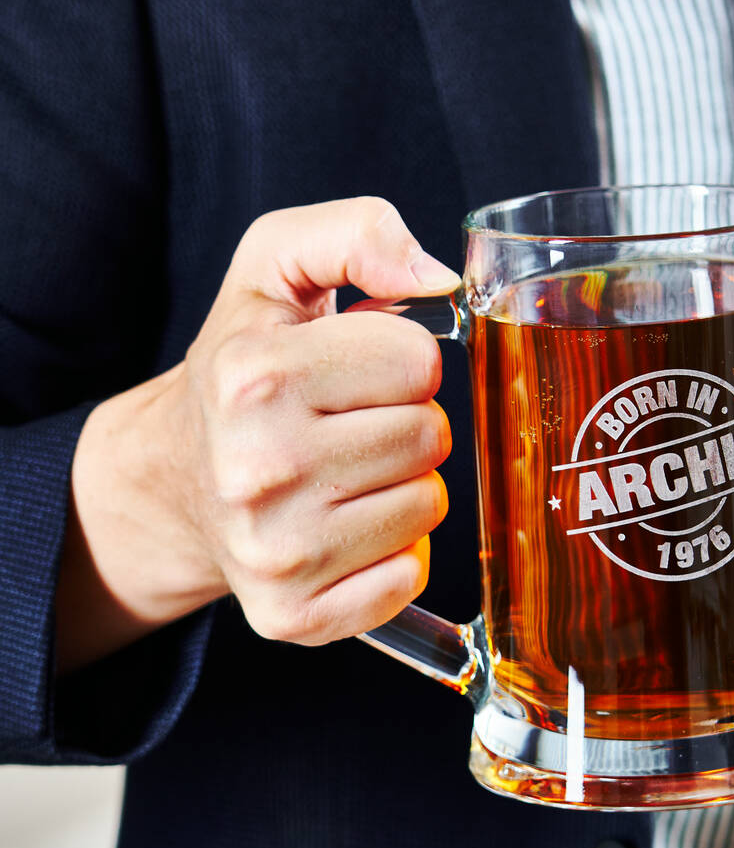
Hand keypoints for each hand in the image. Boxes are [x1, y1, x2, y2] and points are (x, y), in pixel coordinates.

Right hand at [56, 198, 461, 671]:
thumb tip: (439, 278)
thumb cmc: (245, 369)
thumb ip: (356, 233)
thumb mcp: (276, 269)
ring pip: (426, 508)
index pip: (418, 362)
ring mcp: (273, 554)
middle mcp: (255, 470)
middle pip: (428, 436)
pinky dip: (393, 553)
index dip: (401, 359)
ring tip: (346, 473)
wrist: (180, 479)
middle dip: (407, 420)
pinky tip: (346, 528)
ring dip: (403, 485)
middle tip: (353, 423)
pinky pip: (406, 579)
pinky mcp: (292, 615)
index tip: (360, 370)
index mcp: (253, 376)